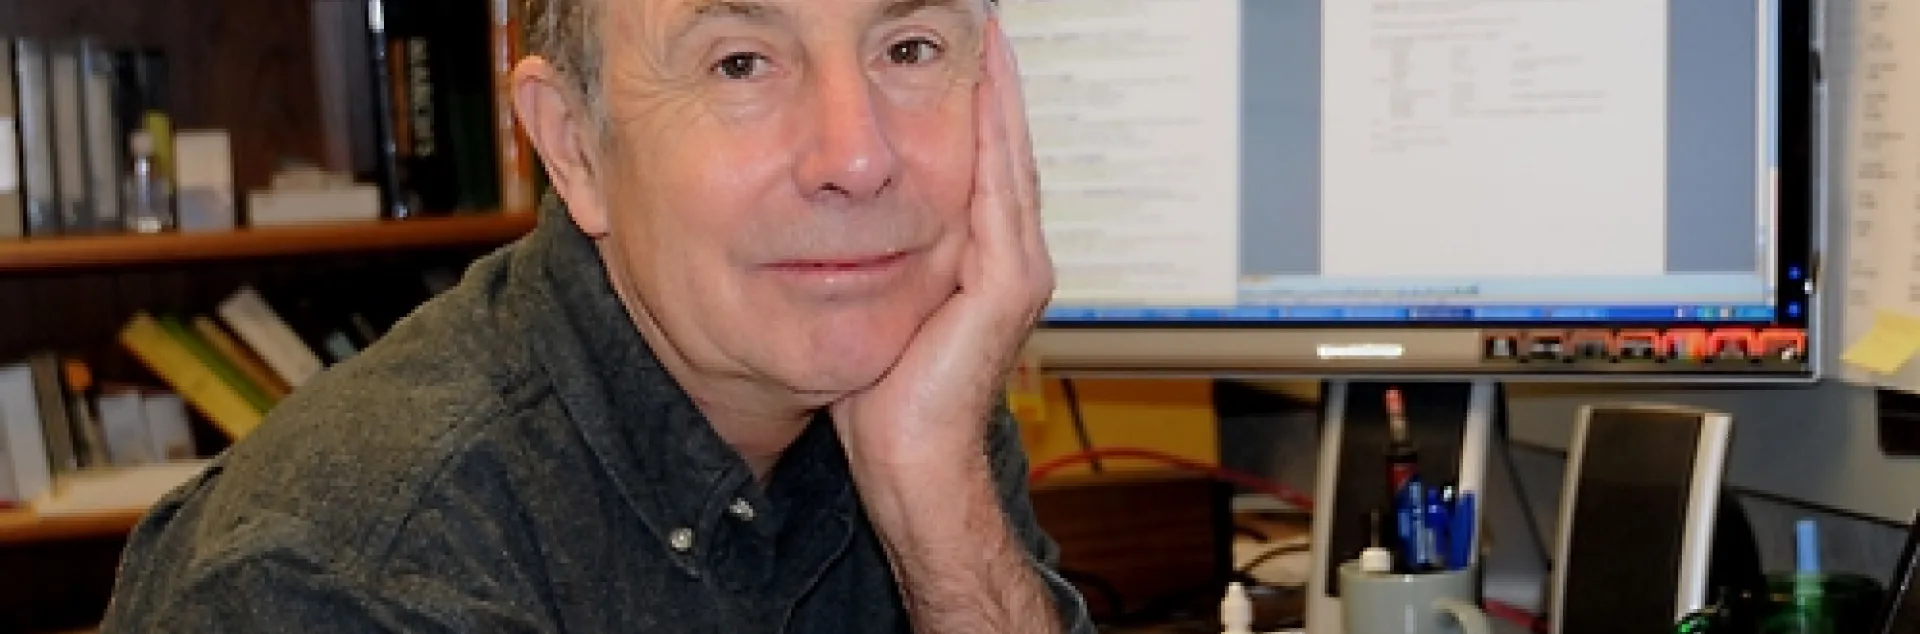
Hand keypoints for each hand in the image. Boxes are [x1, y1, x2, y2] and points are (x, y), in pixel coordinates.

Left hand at [829, 17, 1052, 474]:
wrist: (914, 466)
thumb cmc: (885, 403)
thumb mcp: (878, 307)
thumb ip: (876, 258)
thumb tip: (837, 218)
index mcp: (987, 264)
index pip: (986, 166)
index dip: (981, 107)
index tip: (967, 50)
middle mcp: (1013, 259)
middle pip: (1006, 150)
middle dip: (998, 85)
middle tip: (988, 25)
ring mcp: (1016, 270)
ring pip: (1008, 159)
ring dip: (1000, 95)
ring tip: (992, 39)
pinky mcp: (1005, 284)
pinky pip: (1000, 190)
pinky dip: (994, 135)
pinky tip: (983, 91)